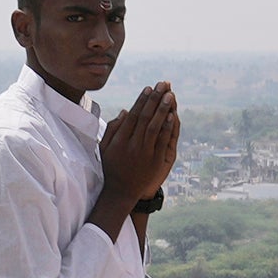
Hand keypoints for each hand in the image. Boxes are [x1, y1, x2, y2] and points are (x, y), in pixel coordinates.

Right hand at [93, 84, 181, 231]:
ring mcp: (144, 153)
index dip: (142, 100)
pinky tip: (173, 115)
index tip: (148, 88)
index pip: (133, 115)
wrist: (120, 192)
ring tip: (170, 94)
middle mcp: (132, 145)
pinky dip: (168, 127)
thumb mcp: (105, 148)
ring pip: (155, 127)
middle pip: (145, 117)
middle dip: (155, 99)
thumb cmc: (111, 168)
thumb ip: (113, 129)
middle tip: (162, 85)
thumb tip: (126, 112)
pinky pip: (163, 141)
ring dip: (163, 109)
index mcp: (119, 140)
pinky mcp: (155, 162)